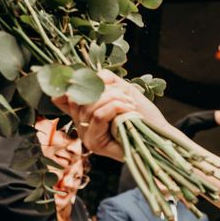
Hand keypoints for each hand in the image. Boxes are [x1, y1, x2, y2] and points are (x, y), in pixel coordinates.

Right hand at [53, 70, 170, 160]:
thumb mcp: (122, 90)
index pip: (60, 97)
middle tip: (127, 96)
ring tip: (131, 104)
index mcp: (83, 112)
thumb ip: (105, 80)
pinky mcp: (95, 144)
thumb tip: (92, 76)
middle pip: (77, 97)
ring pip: (90, 106)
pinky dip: (116, 107)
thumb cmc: (143, 114)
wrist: (159, 136)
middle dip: (106, 90)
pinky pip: (99, 116)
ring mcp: (85, 136)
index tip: (96, 79)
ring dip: (115, 99)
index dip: (72, 84)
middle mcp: (80, 125)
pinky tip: (130, 110)